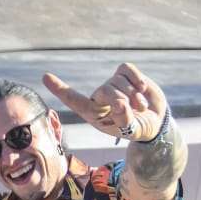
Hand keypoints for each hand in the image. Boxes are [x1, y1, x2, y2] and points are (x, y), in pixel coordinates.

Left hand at [44, 63, 166, 140]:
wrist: (155, 120)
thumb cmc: (137, 128)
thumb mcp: (131, 130)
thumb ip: (125, 120)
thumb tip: (120, 105)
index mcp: (94, 114)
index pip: (74, 101)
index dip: (60, 89)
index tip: (45, 77)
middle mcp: (99, 98)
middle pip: (105, 90)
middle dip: (123, 99)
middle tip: (137, 110)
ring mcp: (111, 84)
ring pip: (118, 80)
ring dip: (134, 95)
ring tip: (141, 107)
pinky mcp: (124, 74)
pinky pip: (127, 69)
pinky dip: (136, 78)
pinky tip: (142, 88)